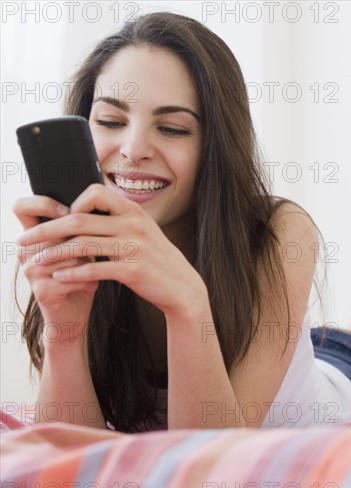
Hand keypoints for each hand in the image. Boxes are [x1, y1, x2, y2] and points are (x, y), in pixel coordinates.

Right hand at [13, 195, 97, 345]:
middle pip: (54, 229)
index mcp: (36, 237)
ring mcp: (30, 270)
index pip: (23, 206)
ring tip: (97, 269)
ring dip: (89, 261)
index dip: (45, 203)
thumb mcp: (82, 248)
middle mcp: (27, 251)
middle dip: (80, 238)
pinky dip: (89, 280)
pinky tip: (93, 285)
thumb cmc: (82, 277)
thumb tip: (102, 196)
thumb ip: (82, 227)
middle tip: (97, 246)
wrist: (74, 316)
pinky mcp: (41, 289)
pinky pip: (72, 276)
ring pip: (67, 252)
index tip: (72, 212)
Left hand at [16, 184, 206, 317]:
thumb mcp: (142, 232)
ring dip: (53, 254)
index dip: (71, 204)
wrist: (182, 287)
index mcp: (133, 211)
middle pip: (78, 219)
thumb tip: (83, 211)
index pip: (94, 193)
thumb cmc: (156, 260)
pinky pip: (94, 270)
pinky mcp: (133, 271)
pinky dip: (72, 274)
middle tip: (24, 240)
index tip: (58, 218)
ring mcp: (134, 247)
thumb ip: (118, 220)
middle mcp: (133, 225)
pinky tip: (59, 278)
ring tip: (35, 262)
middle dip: (45, 230)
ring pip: (81, 245)